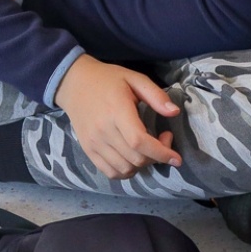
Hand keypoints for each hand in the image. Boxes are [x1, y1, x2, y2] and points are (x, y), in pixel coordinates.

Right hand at [55, 56, 181, 179]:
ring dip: (142, 165)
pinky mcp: (88, 150)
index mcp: (117, 111)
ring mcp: (94, 143)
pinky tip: (133, 158)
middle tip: (163, 139)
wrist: (74, 83)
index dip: (161, 153)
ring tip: (147, 148)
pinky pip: (110, 172)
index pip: (139, 142)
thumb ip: (156, 95)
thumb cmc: (108, 79)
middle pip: (135, 158)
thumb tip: (175, 112)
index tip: (176, 158)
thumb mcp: (134, 78)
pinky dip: (126, 172)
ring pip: (125, 169)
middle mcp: (103, 131)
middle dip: (156, 157)